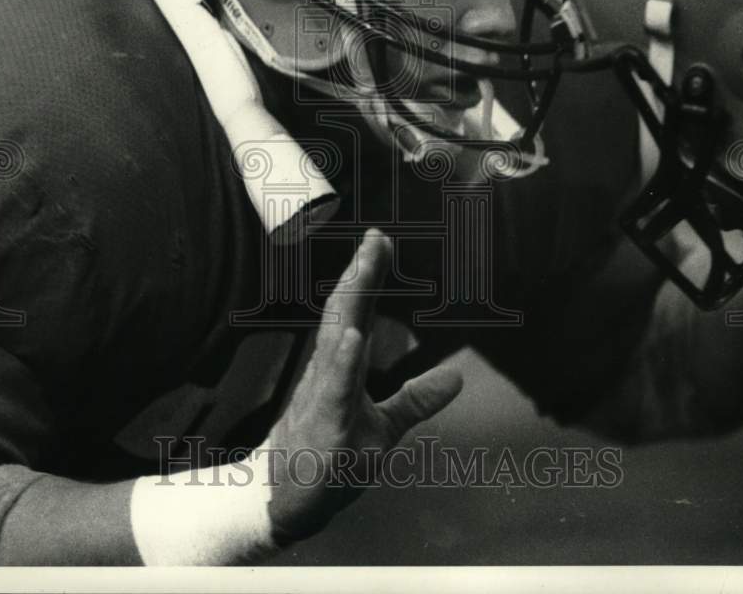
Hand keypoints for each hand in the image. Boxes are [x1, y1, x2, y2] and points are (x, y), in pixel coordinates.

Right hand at [264, 228, 462, 542]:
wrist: (286, 505)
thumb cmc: (330, 462)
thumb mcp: (385, 428)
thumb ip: (416, 399)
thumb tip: (456, 377)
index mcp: (340, 367)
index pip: (355, 313)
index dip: (368, 277)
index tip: (380, 241)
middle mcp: (329, 374)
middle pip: (345, 314)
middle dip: (361, 275)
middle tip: (376, 237)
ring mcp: (325, 399)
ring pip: (338, 342)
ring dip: (352, 304)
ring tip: (364, 269)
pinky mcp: (327, 429)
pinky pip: (335, 392)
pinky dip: (343, 364)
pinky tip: (353, 338)